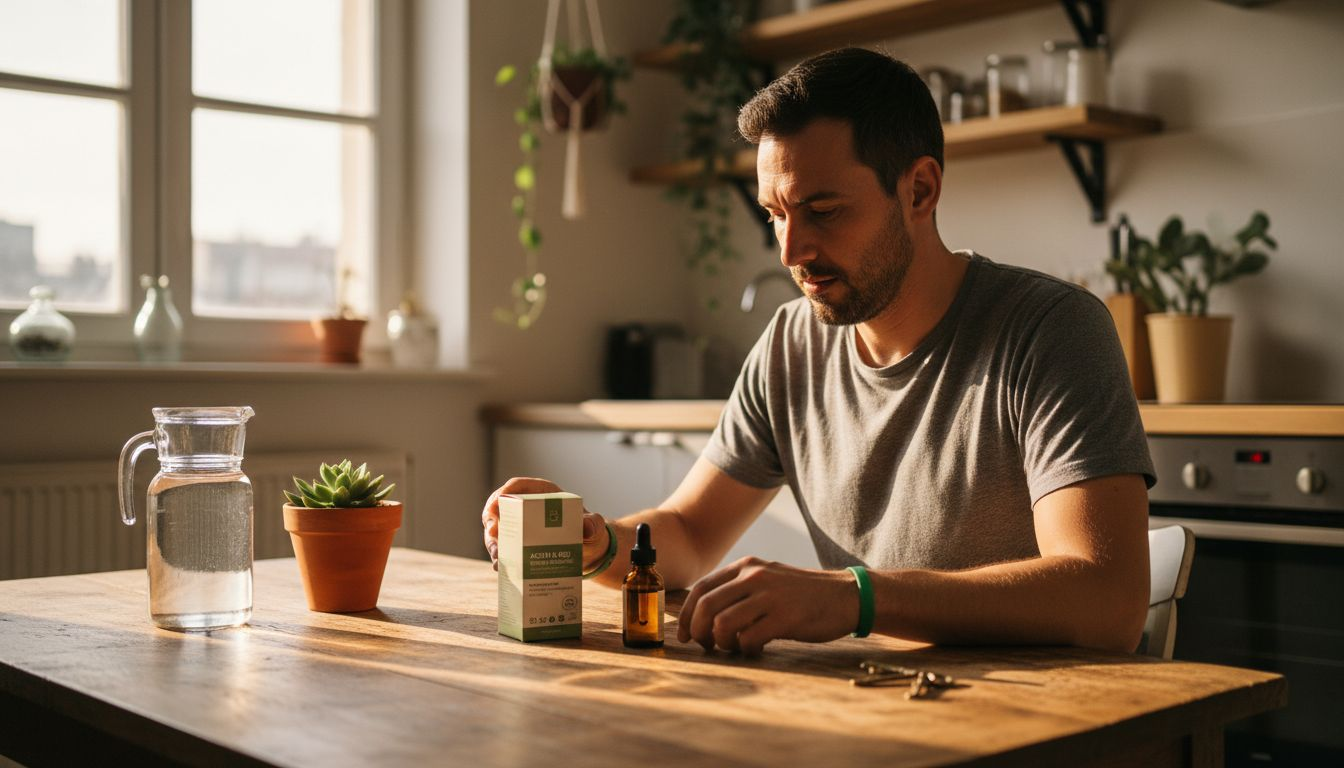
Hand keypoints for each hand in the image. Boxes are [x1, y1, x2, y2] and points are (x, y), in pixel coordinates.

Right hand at [480, 477, 609, 570]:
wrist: (588, 551)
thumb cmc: (589, 531)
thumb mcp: (594, 526)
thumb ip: (594, 524)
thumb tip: (587, 527)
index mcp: (542, 493)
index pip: (517, 486)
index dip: (505, 492)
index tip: (498, 502)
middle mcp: (526, 509)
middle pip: (500, 509)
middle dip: (492, 520)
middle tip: (493, 533)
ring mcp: (519, 528)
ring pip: (497, 531)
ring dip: (493, 543)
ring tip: (497, 557)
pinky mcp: (518, 546)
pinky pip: (504, 549)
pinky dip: (500, 558)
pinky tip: (499, 568)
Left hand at [677, 557, 859, 654]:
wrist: (845, 596)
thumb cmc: (802, 594)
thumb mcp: (767, 578)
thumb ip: (738, 590)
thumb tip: (704, 616)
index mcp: (745, 566)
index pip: (701, 589)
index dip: (686, 615)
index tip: (685, 636)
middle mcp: (754, 576)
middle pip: (706, 606)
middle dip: (698, 631)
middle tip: (706, 646)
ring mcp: (769, 596)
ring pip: (723, 623)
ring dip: (722, 643)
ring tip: (735, 647)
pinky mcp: (785, 618)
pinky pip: (748, 639)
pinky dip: (746, 649)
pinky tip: (757, 648)